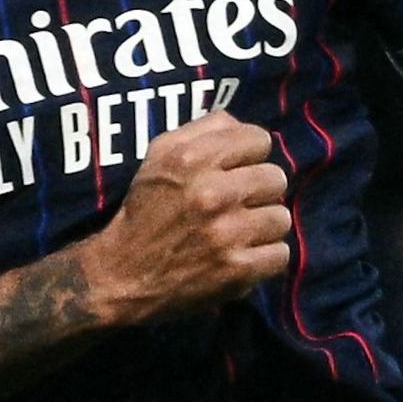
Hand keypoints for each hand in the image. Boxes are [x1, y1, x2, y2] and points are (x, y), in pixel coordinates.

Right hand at [75, 115, 292, 324]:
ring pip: (281, 217)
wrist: (122, 276)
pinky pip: (280, 254)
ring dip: (263, 227)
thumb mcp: (159, 155)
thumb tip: (242, 125)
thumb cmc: (145, 210)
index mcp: (192, 158)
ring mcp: (227, 233)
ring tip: (240, 232)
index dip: (250, 156)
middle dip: (259, 191)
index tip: (237, 171)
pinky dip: (264, 258)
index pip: (260, 140)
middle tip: (238, 205)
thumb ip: (203, 129)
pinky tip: (242, 257)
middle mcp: (211, 193)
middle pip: (276, 178)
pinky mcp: (236, 270)